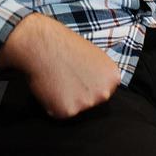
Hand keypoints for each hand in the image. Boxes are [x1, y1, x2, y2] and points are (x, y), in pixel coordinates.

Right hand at [0, 13, 120, 118]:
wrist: (42, 43)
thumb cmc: (64, 44)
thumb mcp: (94, 56)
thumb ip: (99, 75)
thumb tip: (97, 86)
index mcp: (113, 78)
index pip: (103, 91)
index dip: (88, 83)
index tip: (79, 74)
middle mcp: (104, 93)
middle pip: (90, 102)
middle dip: (79, 93)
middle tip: (67, 76)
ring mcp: (86, 103)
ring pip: (74, 107)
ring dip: (65, 98)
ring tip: (58, 77)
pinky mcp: (67, 111)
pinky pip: (58, 112)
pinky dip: (51, 102)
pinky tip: (50, 84)